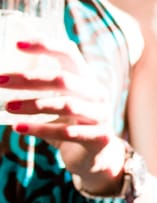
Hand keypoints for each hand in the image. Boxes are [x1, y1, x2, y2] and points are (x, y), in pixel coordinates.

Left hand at [2, 31, 122, 180]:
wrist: (97, 158)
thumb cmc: (70, 125)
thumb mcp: (60, 103)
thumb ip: (43, 89)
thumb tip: (5, 77)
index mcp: (87, 79)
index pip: (69, 53)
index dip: (46, 46)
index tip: (17, 45)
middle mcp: (97, 93)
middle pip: (63, 79)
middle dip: (28, 79)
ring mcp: (101, 115)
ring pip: (66, 104)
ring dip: (34, 104)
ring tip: (7, 106)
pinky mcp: (99, 138)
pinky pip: (67, 132)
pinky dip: (40, 129)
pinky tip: (18, 128)